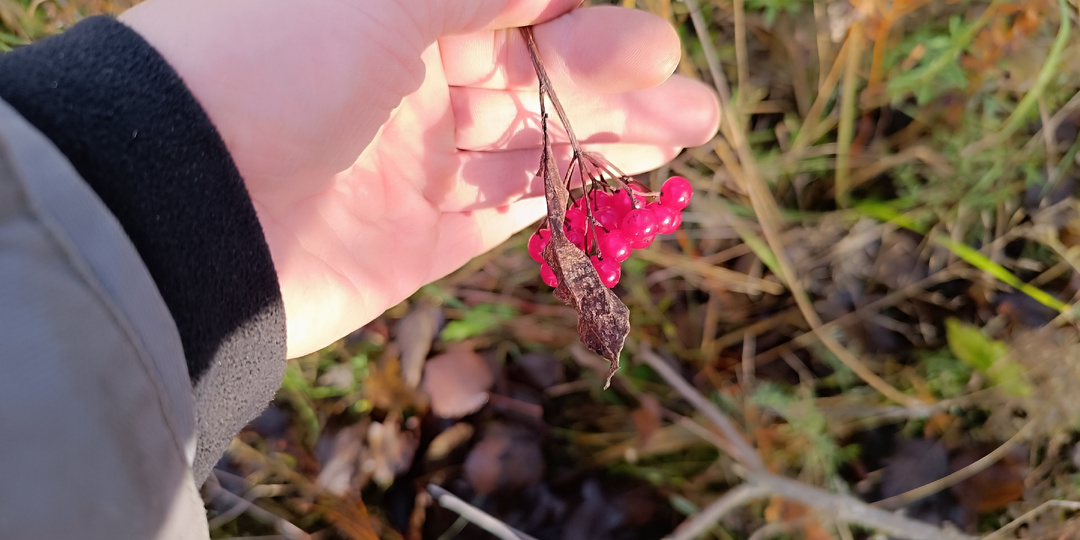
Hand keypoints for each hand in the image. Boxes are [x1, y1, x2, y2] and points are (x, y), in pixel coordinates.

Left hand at [120, 0, 719, 357]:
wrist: (181, 209)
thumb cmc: (272, 67)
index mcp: (392, 7)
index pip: (514, 0)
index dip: (578, 12)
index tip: (637, 33)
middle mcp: (407, 75)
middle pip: (533, 67)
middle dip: (613, 72)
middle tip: (683, 89)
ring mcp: (416, 158)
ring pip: (533, 138)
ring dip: (610, 131)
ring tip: (692, 126)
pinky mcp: (420, 235)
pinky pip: (510, 208)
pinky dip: (568, 191)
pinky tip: (631, 174)